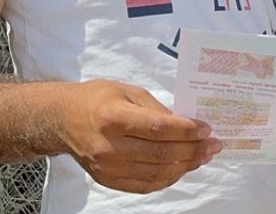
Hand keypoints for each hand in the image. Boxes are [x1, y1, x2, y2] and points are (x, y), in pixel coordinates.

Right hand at [55, 79, 220, 193]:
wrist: (62, 120)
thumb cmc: (96, 99)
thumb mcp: (128, 91)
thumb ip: (157, 109)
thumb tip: (185, 125)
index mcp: (113, 117)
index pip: (159, 129)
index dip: (187, 131)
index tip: (207, 129)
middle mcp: (109, 146)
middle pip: (161, 154)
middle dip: (194, 150)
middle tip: (214, 144)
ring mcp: (107, 167)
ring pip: (157, 173)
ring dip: (185, 166)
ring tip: (203, 157)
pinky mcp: (107, 179)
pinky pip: (145, 185)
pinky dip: (167, 178)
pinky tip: (182, 168)